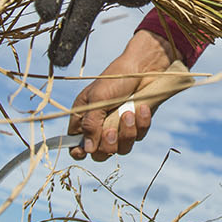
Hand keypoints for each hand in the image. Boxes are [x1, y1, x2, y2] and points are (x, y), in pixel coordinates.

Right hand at [68, 31, 181, 160]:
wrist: (144, 68)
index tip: (85, 151)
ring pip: (121, 148)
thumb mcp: (98, 98)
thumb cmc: (115, 78)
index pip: (76, 145)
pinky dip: (141, 124)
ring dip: (126, 133)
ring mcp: (119, 127)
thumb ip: (90, 124)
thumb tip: (87, 150)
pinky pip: (138, 137)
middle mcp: (100, 126)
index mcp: (84, 118)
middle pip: (100, 153)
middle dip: (107, 144)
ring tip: (129, 112)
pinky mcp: (137, 126)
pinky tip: (143, 108)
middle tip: (111, 130)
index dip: (79, 152)